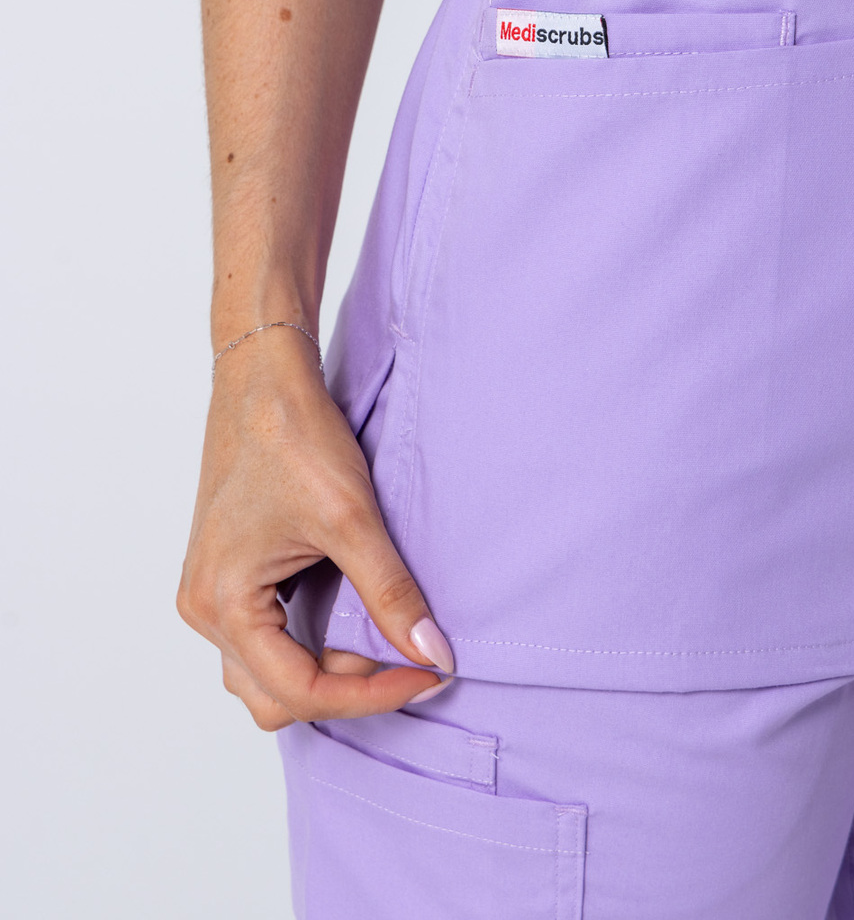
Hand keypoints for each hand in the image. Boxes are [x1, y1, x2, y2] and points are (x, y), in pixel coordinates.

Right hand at [178, 326, 451, 729]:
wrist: (263, 377)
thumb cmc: (294, 435)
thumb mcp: (352, 517)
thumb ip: (390, 593)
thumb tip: (431, 652)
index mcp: (222, 603)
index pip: (298, 690)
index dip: (370, 693)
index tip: (427, 673)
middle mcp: (203, 608)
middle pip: (275, 696)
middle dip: (345, 689)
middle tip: (406, 658)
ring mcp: (211, 592)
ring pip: (266, 673)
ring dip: (325, 670)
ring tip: (381, 640)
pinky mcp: (228, 573)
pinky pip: (264, 640)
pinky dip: (308, 643)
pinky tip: (351, 617)